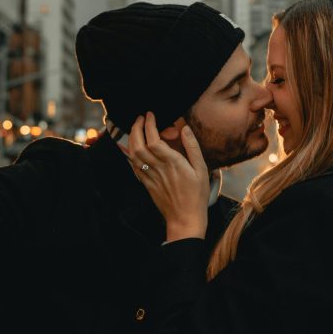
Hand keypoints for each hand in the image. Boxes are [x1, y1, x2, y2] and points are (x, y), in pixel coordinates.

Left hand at [126, 112, 208, 242]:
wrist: (185, 219)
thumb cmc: (196, 195)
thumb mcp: (201, 169)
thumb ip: (192, 147)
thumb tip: (184, 128)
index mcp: (172, 162)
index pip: (154, 139)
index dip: (149, 124)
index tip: (150, 114)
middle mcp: (158, 168)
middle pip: (139, 144)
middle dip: (136, 128)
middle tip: (140, 118)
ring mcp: (150, 177)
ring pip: (133, 155)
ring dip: (131, 139)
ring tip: (136, 129)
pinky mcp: (146, 184)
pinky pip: (133, 166)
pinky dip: (130, 154)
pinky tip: (133, 147)